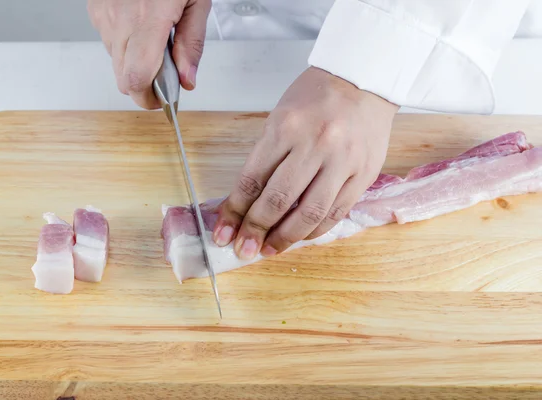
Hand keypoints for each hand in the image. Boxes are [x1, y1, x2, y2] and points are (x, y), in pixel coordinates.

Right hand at [87, 0, 210, 108]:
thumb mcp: (197, 2)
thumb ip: (192, 43)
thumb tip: (188, 79)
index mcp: (148, 18)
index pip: (137, 78)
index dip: (148, 98)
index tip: (163, 100)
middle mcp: (120, 19)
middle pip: (123, 78)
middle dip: (145, 85)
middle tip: (165, 78)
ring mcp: (103, 14)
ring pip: (115, 61)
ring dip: (135, 64)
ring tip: (156, 44)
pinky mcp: (95, 8)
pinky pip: (108, 40)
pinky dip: (125, 45)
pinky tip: (141, 29)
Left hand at [213, 67, 398, 259]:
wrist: (363, 81)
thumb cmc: (314, 98)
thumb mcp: (280, 118)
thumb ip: (265, 159)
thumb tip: (245, 203)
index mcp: (286, 127)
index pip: (253, 180)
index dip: (235, 212)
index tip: (223, 233)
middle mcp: (315, 145)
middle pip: (279, 200)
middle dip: (256, 230)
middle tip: (244, 249)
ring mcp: (343, 162)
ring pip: (310, 213)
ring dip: (285, 238)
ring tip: (269, 250)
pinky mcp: (364, 174)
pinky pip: (336, 213)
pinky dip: (315, 230)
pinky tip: (300, 237)